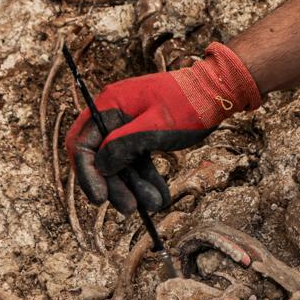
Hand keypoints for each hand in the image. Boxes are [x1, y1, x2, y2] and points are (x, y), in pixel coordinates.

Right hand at [64, 42, 260, 213]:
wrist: (216, 92)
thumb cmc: (187, 103)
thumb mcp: (155, 126)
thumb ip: (124, 144)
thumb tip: (100, 165)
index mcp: (109, 105)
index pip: (83, 143)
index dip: (87, 173)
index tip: (99, 198)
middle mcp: (112, 115)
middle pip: (100, 158)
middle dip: (114, 185)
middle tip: (129, 208)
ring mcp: (126, 126)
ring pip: (120, 164)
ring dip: (133, 186)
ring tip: (153, 204)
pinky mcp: (141, 135)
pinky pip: (137, 161)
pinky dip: (146, 179)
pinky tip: (160, 197)